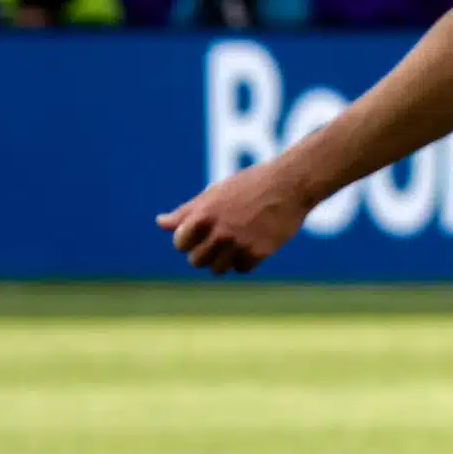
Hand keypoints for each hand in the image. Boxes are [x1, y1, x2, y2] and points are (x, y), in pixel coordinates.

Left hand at [158, 158, 311, 273]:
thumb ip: (187, 212)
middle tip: (221, 238)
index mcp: (204, 215)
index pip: (180, 244)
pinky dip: (245, 260)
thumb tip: (161, 223)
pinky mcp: (259, 253)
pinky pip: (242, 268)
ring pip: (218, 269)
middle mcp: (220, 231)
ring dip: (224, 259)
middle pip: (197, 261)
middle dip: (205, 252)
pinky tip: (253, 243)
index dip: (188, 240)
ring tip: (235, 243)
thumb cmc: (250, 184)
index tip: (200, 233)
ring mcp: (240, 244)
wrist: (291, 184)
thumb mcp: (215, 193)